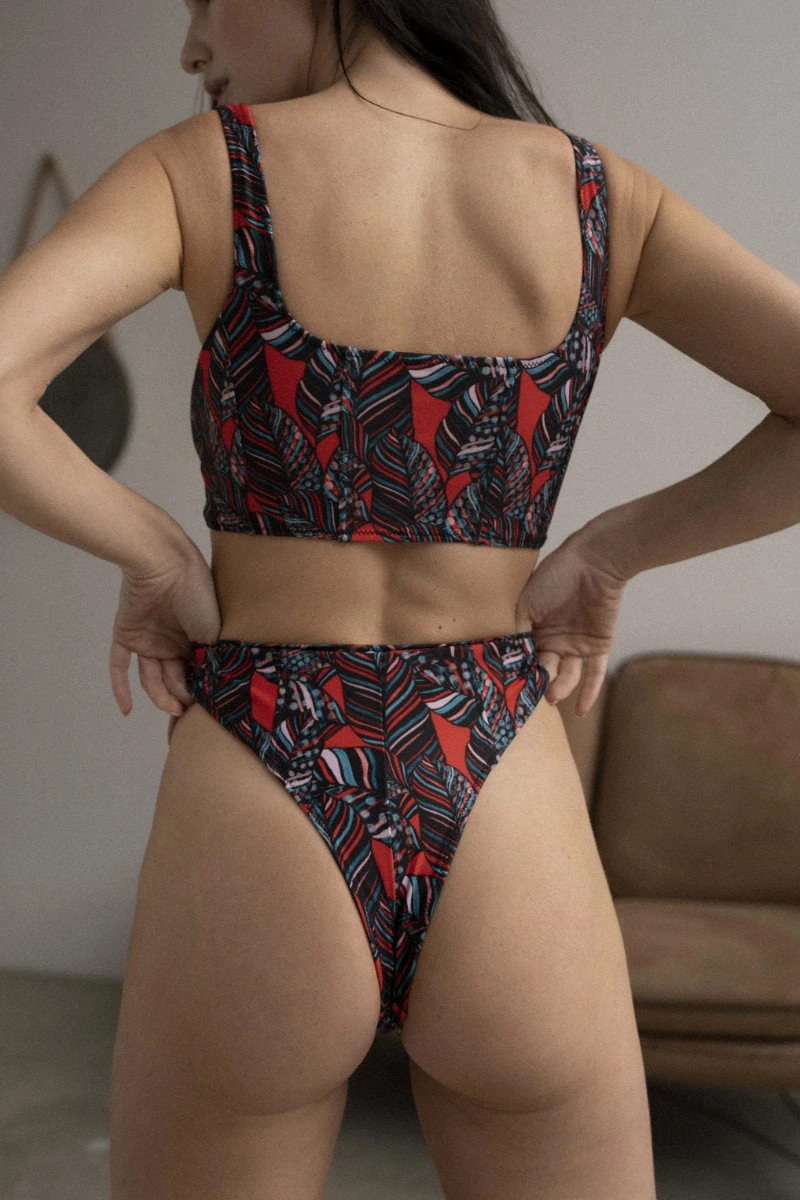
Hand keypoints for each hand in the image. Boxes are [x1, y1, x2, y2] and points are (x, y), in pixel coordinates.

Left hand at [109, 544, 220, 734]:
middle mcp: (173, 642)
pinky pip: (119, 667)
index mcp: (196, 640)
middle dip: (182, 697)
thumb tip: (215, 689)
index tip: (207, 711)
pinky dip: (120, 688)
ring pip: (152, 679)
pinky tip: (125, 711)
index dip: (201, 693)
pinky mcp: (127, 636)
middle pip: (175, 679)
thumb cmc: (198, 594)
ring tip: (172, 709)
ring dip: (161, 697)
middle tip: (188, 712)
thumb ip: (214, 660)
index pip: (198, 674)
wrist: (166, 565)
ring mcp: (149, 640)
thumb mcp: (216, 631)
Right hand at [514, 530, 628, 716]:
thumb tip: (504, 661)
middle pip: (544, 669)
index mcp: (533, 628)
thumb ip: (517, 633)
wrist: (593, 563)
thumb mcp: (525, 604)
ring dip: (560, 688)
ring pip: (567, 675)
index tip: (508, 688)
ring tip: (552, 696)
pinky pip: (594, 674)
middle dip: (538, 682)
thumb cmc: (555, 576)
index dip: (518, 671)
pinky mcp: (598, 646)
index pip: (524, 657)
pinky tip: (581, 711)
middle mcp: (553, 639)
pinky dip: (589, 693)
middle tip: (531, 694)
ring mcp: (575, 644)